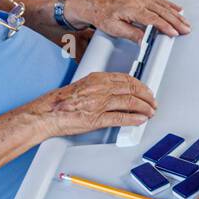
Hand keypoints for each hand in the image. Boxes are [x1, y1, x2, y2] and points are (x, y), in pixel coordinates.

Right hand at [28, 72, 156, 137]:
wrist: (46, 113)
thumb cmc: (60, 102)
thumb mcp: (83, 85)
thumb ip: (100, 86)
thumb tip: (117, 91)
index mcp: (97, 78)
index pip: (126, 79)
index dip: (140, 85)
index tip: (146, 90)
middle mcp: (99, 89)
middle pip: (132, 89)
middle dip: (146, 96)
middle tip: (152, 102)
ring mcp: (98, 104)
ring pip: (130, 102)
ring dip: (144, 108)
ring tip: (150, 112)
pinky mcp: (96, 119)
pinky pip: (120, 118)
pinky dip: (134, 119)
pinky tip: (140, 120)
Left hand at [65, 0, 190, 42]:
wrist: (95, 6)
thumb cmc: (103, 16)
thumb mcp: (115, 29)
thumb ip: (132, 34)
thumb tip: (145, 40)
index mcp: (132, 8)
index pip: (153, 19)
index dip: (165, 26)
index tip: (174, 33)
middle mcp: (138, 0)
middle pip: (162, 11)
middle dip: (176, 21)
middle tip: (186, 29)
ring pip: (163, 6)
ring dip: (176, 15)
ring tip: (185, 23)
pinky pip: (160, 1)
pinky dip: (170, 6)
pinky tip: (178, 10)